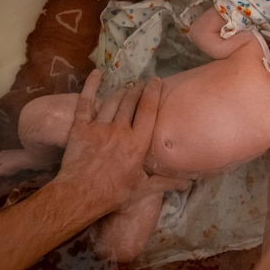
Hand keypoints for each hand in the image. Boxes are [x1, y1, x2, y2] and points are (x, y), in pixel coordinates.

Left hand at [54, 69, 162, 211]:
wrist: (79, 195)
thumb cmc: (113, 193)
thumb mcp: (143, 189)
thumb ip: (166, 182)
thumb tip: (189, 183)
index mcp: (138, 143)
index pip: (149, 110)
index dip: (153, 93)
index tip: (157, 81)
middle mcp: (120, 130)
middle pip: (131, 101)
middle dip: (139, 89)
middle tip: (143, 82)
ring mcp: (99, 127)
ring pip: (113, 101)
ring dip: (122, 90)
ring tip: (128, 86)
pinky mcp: (80, 128)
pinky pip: (86, 102)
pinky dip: (91, 86)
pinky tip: (97, 73)